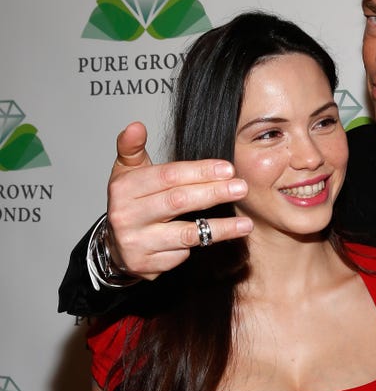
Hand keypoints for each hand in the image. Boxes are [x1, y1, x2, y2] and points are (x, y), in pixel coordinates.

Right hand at [105, 122, 252, 279]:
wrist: (114, 244)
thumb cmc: (131, 201)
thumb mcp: (127, 172)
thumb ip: (132, 147)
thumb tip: (137, 125)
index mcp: (124, 188)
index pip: (168, 177)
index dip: (200, 172)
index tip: (228, 169)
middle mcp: (126, 216)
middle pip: (178, 202)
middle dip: (214, 194)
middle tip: (241, 188)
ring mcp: (135, 243)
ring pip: (186, 234)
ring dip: (220, 229)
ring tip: (245, 224)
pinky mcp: (146, 265)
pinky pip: (182, 254)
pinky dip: (199, 246)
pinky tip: (213, 239)